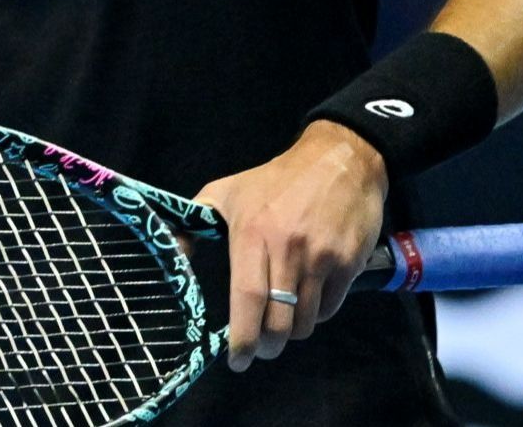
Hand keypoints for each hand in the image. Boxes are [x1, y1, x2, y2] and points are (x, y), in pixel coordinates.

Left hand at [193, 121, 386, 372]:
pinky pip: (330, 308)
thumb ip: (194, 222)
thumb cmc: (276, 180)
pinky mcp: (349, 264)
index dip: (242, 338)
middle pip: (279, 321)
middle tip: (260, 349)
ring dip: (292, 331)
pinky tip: (307, 301)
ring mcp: (322, 258)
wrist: (341, 160)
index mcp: (253, 234)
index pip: (247, 298)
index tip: (236, 361)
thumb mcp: (226, 191)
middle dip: (267, 346)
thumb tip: (172, 254)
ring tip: (283, 322)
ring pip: (306, 321)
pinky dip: (316, 314)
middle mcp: (288, 250)